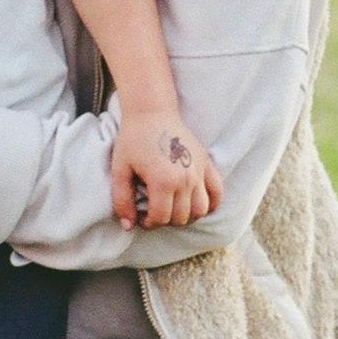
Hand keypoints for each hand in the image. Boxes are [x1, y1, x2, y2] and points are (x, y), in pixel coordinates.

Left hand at [112, 110, 223, 229]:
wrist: (151, 112)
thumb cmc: (133, 139)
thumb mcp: (120, 169)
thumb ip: (122, 199)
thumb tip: (128, 226)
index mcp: (163, 181)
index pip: (161, 218)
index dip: (149, 223)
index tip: (142, 218)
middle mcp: (185, 180)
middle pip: (181, 217)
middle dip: (166, 220)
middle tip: (154, 212)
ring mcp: (199, 172)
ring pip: (201, 210)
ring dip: (188, 216)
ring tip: (173, 209)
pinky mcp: (207, 164)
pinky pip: (218, 193)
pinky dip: (212, 204)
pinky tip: (197, 205)